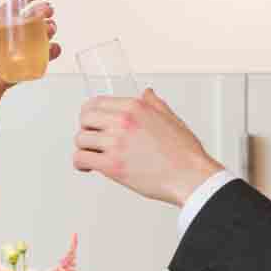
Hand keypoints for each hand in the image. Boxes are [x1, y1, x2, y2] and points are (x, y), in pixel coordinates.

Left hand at [0, 0, 57, 103]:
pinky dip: (53, 51)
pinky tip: (52, 48)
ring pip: (42, 33)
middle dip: (44, 11)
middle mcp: (16, 32)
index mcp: (2, 22)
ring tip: (49, 29)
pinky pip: (45, 55)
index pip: (17, 3)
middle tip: (46, 11)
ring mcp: (24, 47)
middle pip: (34, 17)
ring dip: (49, 28)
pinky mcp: (29, 62)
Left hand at [73, 88, 223, 205]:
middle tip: (92, 139)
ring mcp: (116, 143)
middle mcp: (122, 121)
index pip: (97, 102)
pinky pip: (81, 159)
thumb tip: (146, 93)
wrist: (190, 176)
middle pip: (85, 118)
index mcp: (135, 107)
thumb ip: (154, 104)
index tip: (91, 122)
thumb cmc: (184, 153)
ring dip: (84, 148)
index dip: (90, 113)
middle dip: (86, 129)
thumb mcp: (171, 119)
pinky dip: (80, 164)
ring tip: (92, 155)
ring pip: (81, 139)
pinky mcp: (112, 165)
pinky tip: (88, 167)